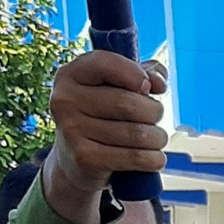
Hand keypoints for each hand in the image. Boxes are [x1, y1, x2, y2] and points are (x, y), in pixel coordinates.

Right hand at [43, 53, 168, 213]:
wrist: (73, 159)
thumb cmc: (103, 114)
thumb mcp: (116, 85)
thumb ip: (143, 72)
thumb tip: (158, 83)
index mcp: (71, 74)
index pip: (107, 64)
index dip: (136, 74)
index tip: (148, 88)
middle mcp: (65, 100)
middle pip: (129, 104)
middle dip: (155, 111)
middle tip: (155, 118)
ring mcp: (72, 130)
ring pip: (137, 133)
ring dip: (158, 138)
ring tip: (156, 139)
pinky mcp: (84, 158)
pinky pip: (135, 157)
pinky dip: (154, 158)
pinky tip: (154, 157)